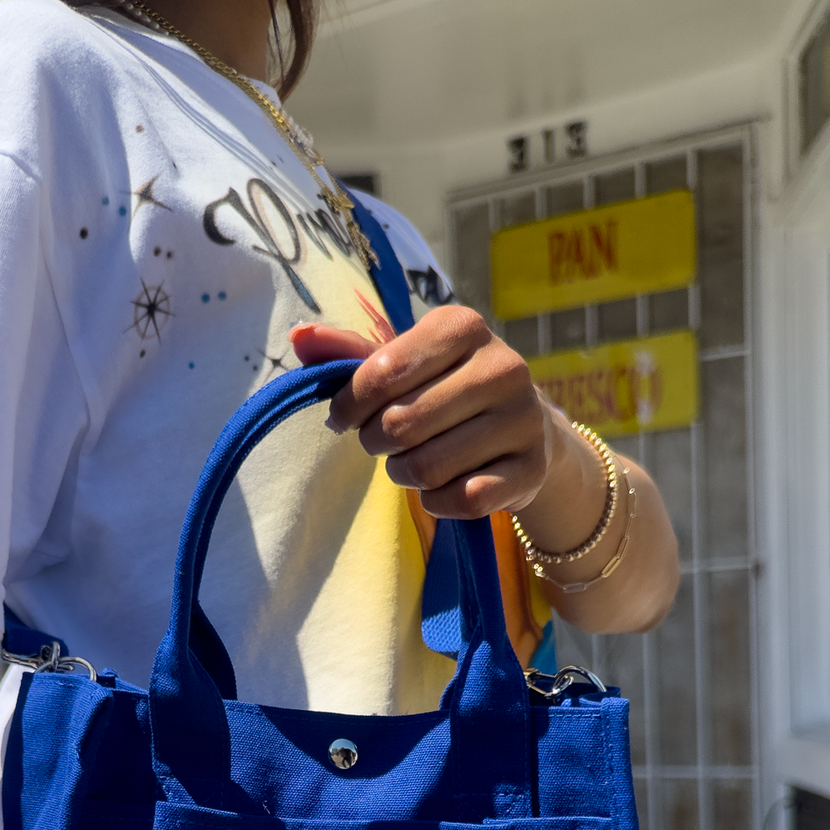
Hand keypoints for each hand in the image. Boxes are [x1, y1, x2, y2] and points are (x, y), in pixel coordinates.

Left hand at [290, 314, 679, 632]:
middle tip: (383, 441)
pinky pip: (462, 501)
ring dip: (403, 474)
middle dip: (376, 442)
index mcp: (463, 326)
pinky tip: (443, 486)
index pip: (383, 372)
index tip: (343, 419)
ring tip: (410, 462)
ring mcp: (524, 419)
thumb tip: (298, 336)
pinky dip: (438, 502)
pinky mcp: (531, 469)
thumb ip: (349, 351)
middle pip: (402, 425)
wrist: (522, 428)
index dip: (350, 406)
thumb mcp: (402, 362)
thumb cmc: (445, 389)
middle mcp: (503, 366)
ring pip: (428, 468)